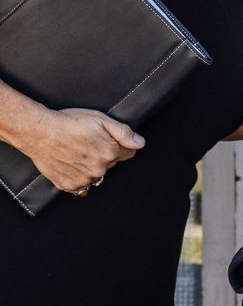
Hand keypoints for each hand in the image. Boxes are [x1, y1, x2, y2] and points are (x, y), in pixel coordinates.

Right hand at [22, 108, 144, 193]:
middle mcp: (98, 170)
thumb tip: (140, 143)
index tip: (107, 139)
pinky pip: (81, 184)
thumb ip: (124, 133)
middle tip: (89, 142)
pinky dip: (79, 175)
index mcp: (110, 153)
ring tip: (78, 151)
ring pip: (97, 174)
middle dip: (105, 153)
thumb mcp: (101, 119)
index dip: (120, 144)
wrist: (40, 133)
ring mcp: (83, 179)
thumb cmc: (69, 123)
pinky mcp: (68, 185)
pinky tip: (71, 162)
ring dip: (92, 165)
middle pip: (112, 163)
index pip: (128, 153)